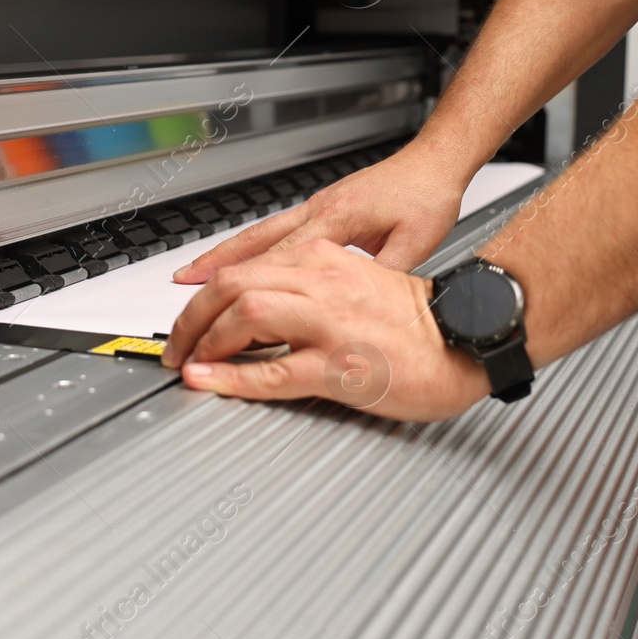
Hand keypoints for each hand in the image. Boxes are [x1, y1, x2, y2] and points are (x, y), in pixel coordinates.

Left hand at [161, 240, 491, 421]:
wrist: (463, 339)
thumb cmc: (413, 318)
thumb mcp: (351, 281)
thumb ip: (303, 285)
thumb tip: (250, 307)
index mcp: (322, 258)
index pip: (244, 267)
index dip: (204, 295)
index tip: (187, 318)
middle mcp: (322, 282)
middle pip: (233, 286)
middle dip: (191, 317)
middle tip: (174, 344)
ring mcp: (331, 324)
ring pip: (245, 317)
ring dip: (205, 340)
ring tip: (186, 361)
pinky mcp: (342, 365)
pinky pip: (273, 371)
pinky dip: (232, 377)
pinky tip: (210, 380)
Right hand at [171, 145, 467, 282]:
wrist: (435, 162)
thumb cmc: (427, 197)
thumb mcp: (415, 245)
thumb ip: (381, 276)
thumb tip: (360, 304)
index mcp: (337, 220)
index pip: (281, 257)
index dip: (246, 282)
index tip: (216, 301)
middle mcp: (319, 210)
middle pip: (256, 241)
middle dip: (216, 264)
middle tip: (183, 285)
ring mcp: (318, 206)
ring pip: (260, 232)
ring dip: (226, 253)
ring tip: (195, 272)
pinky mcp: (324, 206)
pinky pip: (275, 228)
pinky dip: (251, 245)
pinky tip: (241, 258)